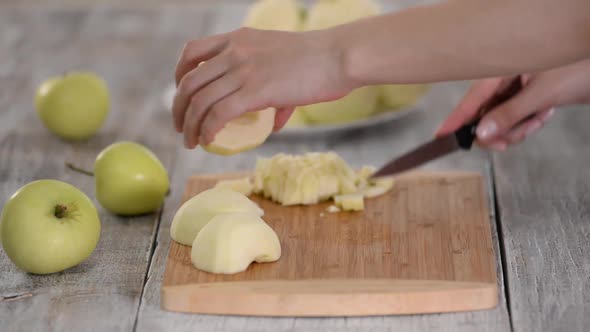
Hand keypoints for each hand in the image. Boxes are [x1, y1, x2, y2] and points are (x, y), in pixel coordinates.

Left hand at [172, 28, 351, 147]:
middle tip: (180, 126)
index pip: (192, 51)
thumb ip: (274, 91)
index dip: (179, 76)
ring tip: (191, 141)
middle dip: (178, 107)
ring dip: (189, 125)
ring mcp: (243, 70)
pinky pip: (218, 113)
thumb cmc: (319, 61)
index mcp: (238, 39)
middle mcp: (234, 52)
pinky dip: (207, 129)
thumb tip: (274, 121)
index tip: (182, 95)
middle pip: (189, 81)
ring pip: (200, 100)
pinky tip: (208, 140)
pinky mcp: (254, 91)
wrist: (338, 56)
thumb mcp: (285, 63)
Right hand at [436, 59, 589, 150]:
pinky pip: (515, 120)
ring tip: (538, 118)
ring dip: (518, 129)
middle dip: (498, 132)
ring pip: (500, 122)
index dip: (455, 121)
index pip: (470, 101)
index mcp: (500, 72)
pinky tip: (542, 114)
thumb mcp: (541, 94)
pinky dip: (528, 124)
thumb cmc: (578, 68)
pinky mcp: (525, 98)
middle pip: (483, 116)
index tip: (440, 138)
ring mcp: (515, 90)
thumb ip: (510, 115)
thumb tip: (481, 134)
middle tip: (508, 142)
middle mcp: (504, 81)